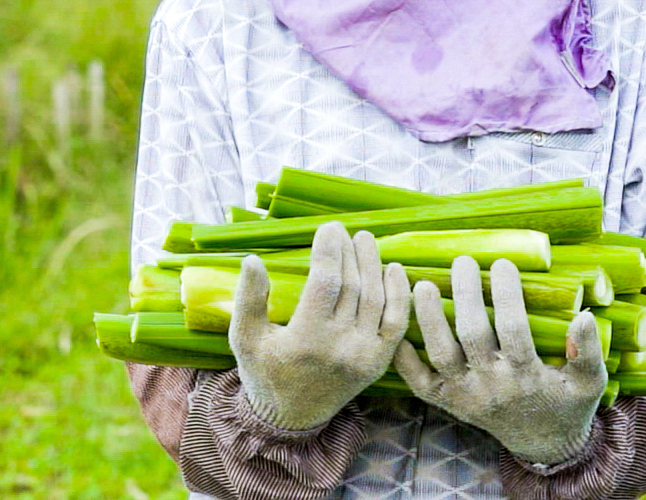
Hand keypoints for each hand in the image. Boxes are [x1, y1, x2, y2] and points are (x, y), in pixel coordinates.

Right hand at [230, 221, 412, 429]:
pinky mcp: (379, 362)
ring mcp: (365, 356)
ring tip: (365, 240)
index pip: (325, 283)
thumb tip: (252, 259)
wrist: (292, 418)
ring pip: (376, 299)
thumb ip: (249, 299)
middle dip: (350, 252)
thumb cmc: (264, 373)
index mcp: (306, 341)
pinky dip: (399, 294)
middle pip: (353, 286)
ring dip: (373, 265)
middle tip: (343, 230)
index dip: (329, 251)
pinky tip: (394, 268)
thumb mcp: (246, 339)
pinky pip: (397, 323)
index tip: (328, 228)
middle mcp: (340, 348)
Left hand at [393, 256, 606, 465]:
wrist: (544, 444)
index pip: (514, 331)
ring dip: (429, 319)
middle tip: (463, 262)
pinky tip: (400, 329)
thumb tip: (583, 315)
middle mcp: (492, 387)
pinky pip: (420, 383)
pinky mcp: (448, 402)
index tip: (503, 263)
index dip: (506, 296)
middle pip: (472, 336)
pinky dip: (405, 360)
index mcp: (527, 378)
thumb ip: (588, 352)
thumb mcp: (589, 383)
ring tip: (423, 284)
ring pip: (440, 355)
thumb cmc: (567, 404)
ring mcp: (465, 396)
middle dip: (465, 295)